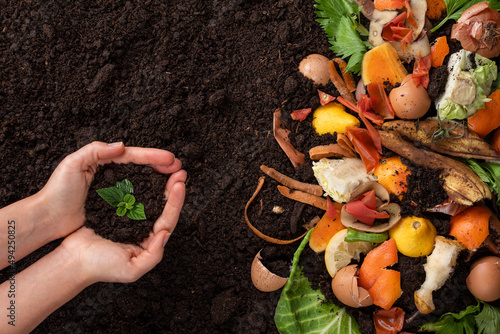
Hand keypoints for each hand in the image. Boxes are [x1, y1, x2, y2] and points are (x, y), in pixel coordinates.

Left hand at [34, 141, 184, 240]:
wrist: (47, 218)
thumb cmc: (56, 191)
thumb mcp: (72, 164)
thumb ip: (95, 150)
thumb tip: (121, 145)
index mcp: (104, 161)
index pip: (134, 156)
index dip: (154, 156)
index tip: (171, 159)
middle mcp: (112, 173)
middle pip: (143, 167)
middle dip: (163, 167)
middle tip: (180, 169)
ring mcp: (114, 190)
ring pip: (143, 181)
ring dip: (160, 180)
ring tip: (176, 180)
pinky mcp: (114, 206)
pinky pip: (137, 197)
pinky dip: (151, 195)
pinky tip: (161, 197)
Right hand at [59, 167, 184, 282]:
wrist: (73, 261)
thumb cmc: (100, 267)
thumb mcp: (131, 269)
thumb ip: (152, 256)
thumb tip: (165, 234)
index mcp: (149, 240)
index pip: (168, 219)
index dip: (175, 202)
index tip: (180, 185)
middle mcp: (142, 227)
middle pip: (163, 205)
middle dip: (172, 187)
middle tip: (180, 171)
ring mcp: (129, 216)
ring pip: (149, 196)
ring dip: (159, 182)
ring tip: (167, 167)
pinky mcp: (115, 207)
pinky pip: (130, 192)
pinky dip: (139, 182)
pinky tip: (145, 171)